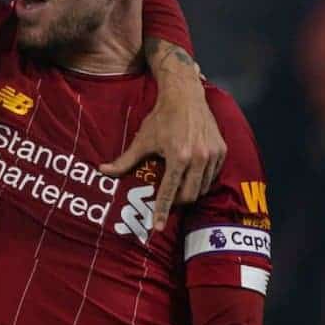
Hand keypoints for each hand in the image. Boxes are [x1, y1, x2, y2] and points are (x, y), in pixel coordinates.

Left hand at [99, 41, 225, 231]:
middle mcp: (198, 158)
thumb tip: (102, 171)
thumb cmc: (161, 117)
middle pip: (189, 196)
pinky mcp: (222, 151)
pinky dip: (202, 179)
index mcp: (178, 157)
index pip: (170, 193)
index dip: (163, 212)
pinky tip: (192, 171)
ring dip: (190, 191)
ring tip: (179, 184)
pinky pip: (212, 175)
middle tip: (167, 199)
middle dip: (177, 202)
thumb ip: (124, 160)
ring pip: (202, 188)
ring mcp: (213, 155)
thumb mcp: (142, 139)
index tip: (158, 228)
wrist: (185, 96)